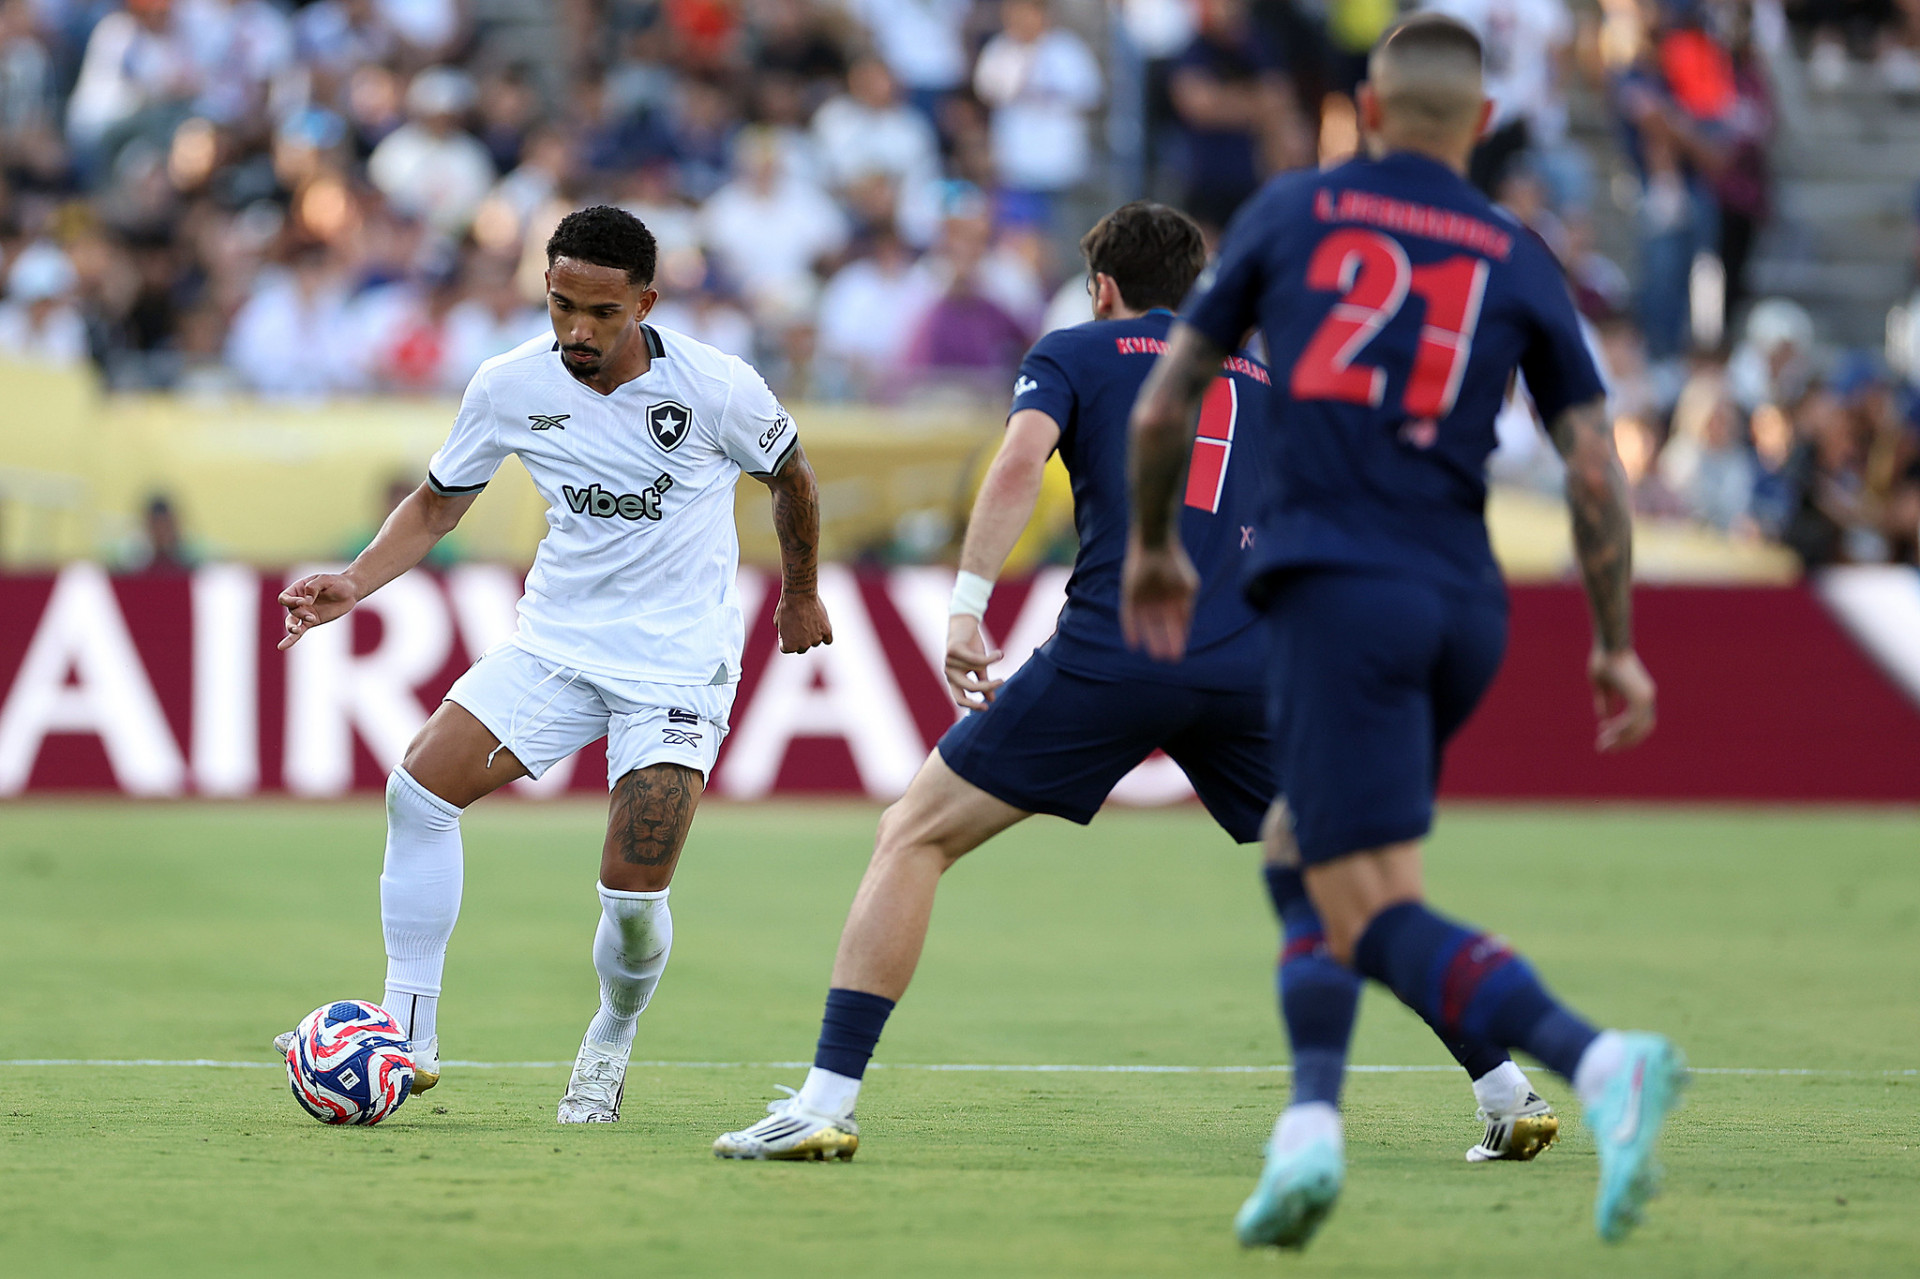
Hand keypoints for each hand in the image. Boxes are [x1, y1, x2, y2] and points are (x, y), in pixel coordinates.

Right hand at [278, 573, 360, 649]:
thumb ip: (313, 587)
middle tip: (311, 616)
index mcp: (298, 589)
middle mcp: (299, 602)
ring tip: (296, 630)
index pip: (285, 597)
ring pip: (291, 622)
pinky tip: (282, 647)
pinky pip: (299, 632)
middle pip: (291, 610)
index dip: (291, 601)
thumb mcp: (325, 579)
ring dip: (292, 627)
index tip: (305, 601)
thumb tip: (307, 600)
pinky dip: (291, 639)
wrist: (350, 591)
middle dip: (300, 613)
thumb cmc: (337, 582)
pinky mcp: (313, 621)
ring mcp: (305, 612)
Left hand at [775, 589, 832, 653]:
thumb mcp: (778, 623)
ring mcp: (816, 639)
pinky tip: (820, 626)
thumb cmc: (786, 607)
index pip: (787, 648)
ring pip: (815, 642)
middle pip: (801, 647)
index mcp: (789, 646)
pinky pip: (828, 640)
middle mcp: (803, 646)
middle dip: (799, 639)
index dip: (784, 638)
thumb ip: (785, 634)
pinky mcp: (827, 632)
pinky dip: (825, 635)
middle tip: (798, 624)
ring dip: (812, 635)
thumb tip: (792, 637)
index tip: (785, 627)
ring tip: (808, 619)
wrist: (799, 595)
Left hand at [945, 613, 1004, 710]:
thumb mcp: (980, 667)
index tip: (987, 708)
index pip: (959, 699)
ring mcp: (949, 662)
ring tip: (999, 655)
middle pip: (969, 688)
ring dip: (989, 661)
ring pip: (976, 669)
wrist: (964, 624)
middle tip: (1001, 682)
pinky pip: (976, 659)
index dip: (972, 706)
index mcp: (954, 680)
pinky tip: (1000, 654)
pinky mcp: (954, 650)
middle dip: (986, 687)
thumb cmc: (971, 647)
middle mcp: (949, 673)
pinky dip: (990, 658)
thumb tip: (992, 700)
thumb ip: (984, 683)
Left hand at [1120, 537, 1198, 661]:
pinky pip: (1128, 617)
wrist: (1155, 544)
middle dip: (1164, 643)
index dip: (1177, 640)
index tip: (1178, 655)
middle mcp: (1157, 604)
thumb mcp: (1188, 586)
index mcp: (1172, 601)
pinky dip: (1131, 630)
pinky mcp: (1128, 596)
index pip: (1174, 626)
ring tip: (1156, 655)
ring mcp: (1143, 601)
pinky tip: (1134, 643)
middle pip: (1159, 629)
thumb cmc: (1175, 564)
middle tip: (1168, 659)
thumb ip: (1186, 607)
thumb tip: (1184, 627)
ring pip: (1146, 626)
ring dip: (1151, 640)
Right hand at [1589, 646, 1655, 751]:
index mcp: (1640, 693)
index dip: (1623, 732)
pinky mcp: (1639, 696)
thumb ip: (1605, 701)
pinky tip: (1606, 732)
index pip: (1638, 721)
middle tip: (1606, 750)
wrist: (1610, 643)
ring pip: (1638, 728)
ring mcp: (1645, 696)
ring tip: (1604, 746)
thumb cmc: (1604, 659)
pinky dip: (1620, 730)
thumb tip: (1605, 719)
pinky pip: (1631, 721)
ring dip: (1621, 740)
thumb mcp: (1601, 685)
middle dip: (1624, 742)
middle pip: (1642, 729)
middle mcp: (1646, 696)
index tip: (1604, 737)